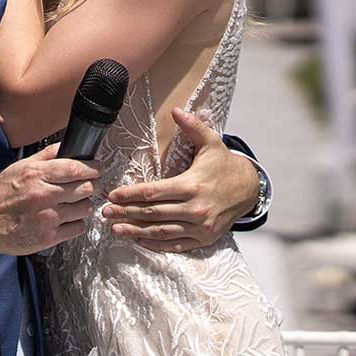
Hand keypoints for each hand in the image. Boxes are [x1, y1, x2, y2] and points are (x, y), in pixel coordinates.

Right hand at [0, 145, 100, 255]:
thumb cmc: (0, 195)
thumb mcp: (20, 167)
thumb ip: (46, 156)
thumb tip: (68, 145)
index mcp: (36, 175)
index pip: (76, 169)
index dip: (93, 168)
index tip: (98, 168)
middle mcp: (43, 196)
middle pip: (85, 188)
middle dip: (90, 185)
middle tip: (87, 185)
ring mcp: (47, 218)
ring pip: (85, 208)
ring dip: (83, 204)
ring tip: (72, 203)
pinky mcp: (48, 238)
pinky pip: (78, 228)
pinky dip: (76, 222)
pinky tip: (66, 218)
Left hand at [103, 109, 259, 253]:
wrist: (249, 189)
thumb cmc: (224, 165)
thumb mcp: (211, 143)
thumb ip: (193, 127)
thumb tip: (176, 110)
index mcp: (192, 185)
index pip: (154, 192)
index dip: (131, 194)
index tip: (112, 195)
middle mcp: (195, 208)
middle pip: (153, 213)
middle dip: (126, 213)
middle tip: (105, 213)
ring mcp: (200, 227)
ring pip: (161, 231)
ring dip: (135, 231)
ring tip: (115, 229)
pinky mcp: (204, 239)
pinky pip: (175, 244)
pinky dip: (155, 244)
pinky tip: (139, 240)